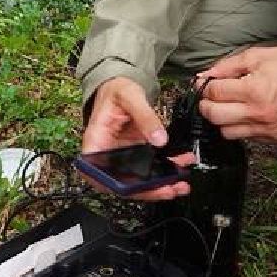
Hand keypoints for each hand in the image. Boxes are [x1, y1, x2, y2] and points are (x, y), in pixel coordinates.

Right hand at [81, 77, 191, 201]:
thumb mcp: (131, 97)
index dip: (117, 187)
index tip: (139, 189)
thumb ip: (146, 118)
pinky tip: (181, 165)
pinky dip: (166, 170)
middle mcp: (107, 154)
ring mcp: (121, 156)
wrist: (120, 85)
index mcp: (96, 142)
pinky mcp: (135, 154)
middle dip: (148, 190)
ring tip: (180, 183)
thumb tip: (160, 140)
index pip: (99, 174)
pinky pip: (149, 167)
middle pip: (122, 182)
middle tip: (170, 189)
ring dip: (160, 184)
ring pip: (138, 179)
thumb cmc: (116, 90)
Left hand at [197, 45, 276, 142]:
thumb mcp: (256, 56)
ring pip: (228, 133)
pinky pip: (249, 137)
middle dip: (208, 106)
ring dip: (224, 119)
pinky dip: (244, 126)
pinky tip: (251, 112)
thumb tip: (204, 77)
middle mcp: (261, 114)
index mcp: (254, 91)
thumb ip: (226, 67)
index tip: (205, 84)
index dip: (205, 88)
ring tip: (232, 105)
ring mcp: (269, 129)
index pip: (214, 94)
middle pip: (215, 117)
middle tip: (212, 97)